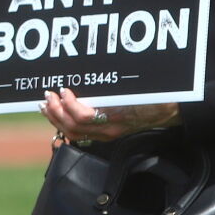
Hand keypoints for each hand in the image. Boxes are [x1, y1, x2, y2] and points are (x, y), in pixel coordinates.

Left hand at [41, 87, 180, 145]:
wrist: (168, 110)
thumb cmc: (153, 95)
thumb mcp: (132, 87)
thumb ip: (108, 88)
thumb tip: (83, 79)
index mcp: (116, 116)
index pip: (84, 117)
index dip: (69, 105)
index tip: (63, 90)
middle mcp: (110, 129)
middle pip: (73, 127)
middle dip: (56, 111)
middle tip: (47, 95)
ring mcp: (107, 135)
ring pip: (73, 134)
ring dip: (56, 118)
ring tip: (46, 105)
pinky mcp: (106, 135)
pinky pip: (80, 135)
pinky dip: (64, 124)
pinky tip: (57, 114)